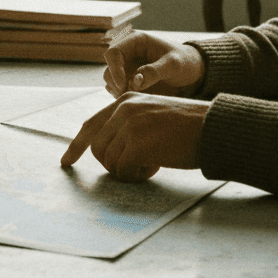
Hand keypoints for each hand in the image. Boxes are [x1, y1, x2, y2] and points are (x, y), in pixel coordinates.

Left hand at [59, 92, 208, 181]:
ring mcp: (129, 127)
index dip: (75, 146)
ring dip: (126, 170)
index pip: (91, 125)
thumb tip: (106, 148)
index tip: (65, 162)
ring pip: (109, 161)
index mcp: (124, 102)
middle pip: (97, 148)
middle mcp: (123, 110)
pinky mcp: (137, 145)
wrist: (212, 127)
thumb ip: (128, 125)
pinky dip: (137, 175)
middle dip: (111, 164)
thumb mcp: (152, 115)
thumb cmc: (187, 126)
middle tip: (135, 167)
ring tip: (150, 163)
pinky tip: (156, 166)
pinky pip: (123, 171)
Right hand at [103, 31, 205, 97]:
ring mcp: (128, 68)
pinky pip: (118, 90)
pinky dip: (123, 96)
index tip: (124, 85)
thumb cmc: (185, 62)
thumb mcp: (174, 65)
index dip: (114, 69)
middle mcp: (128, 54)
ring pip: (111, 81)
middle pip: (109, 69)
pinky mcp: (130, 81)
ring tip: (137, 96)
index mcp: (136, 41)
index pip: (113, 52)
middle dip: (116, 84)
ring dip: (119, 91)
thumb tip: (135, 81)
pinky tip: (137, 98)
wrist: (192, 72)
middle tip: (130, 95)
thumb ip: (155, 71)